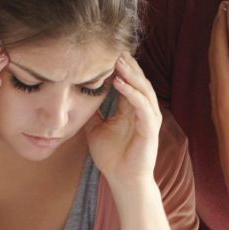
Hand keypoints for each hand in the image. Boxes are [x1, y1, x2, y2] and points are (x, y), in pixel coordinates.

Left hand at [84, 53, 161, 191]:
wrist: (122, 180)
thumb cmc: (112, 157)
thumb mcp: (95, 129)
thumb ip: (92, 113)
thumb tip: (78, 98)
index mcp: (131, 109)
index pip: (129, 82)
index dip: (120, 68)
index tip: (106, 53)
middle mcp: (143, 111)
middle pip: (138, 81)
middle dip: (128, 65)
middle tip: (114, 49)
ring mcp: (149, 119)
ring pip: (143, 90)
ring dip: (131, 74)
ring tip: (118, 61)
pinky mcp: (150, 129)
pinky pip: (143, 107)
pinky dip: (132, 93)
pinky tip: (120, 83)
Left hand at [208, 2, 228, 192]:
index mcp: (227, 98)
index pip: (220, 57)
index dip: (220, 32)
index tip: (222, 10)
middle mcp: (218, 98)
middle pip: (214, 57)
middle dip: (218, 32)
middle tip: (222, 8)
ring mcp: (218, 104)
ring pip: (214, 67)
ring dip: (218, 45)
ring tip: (223, 25)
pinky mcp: (222, 110)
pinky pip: (218, 78)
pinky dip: (220, 61)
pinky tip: (226, 56)